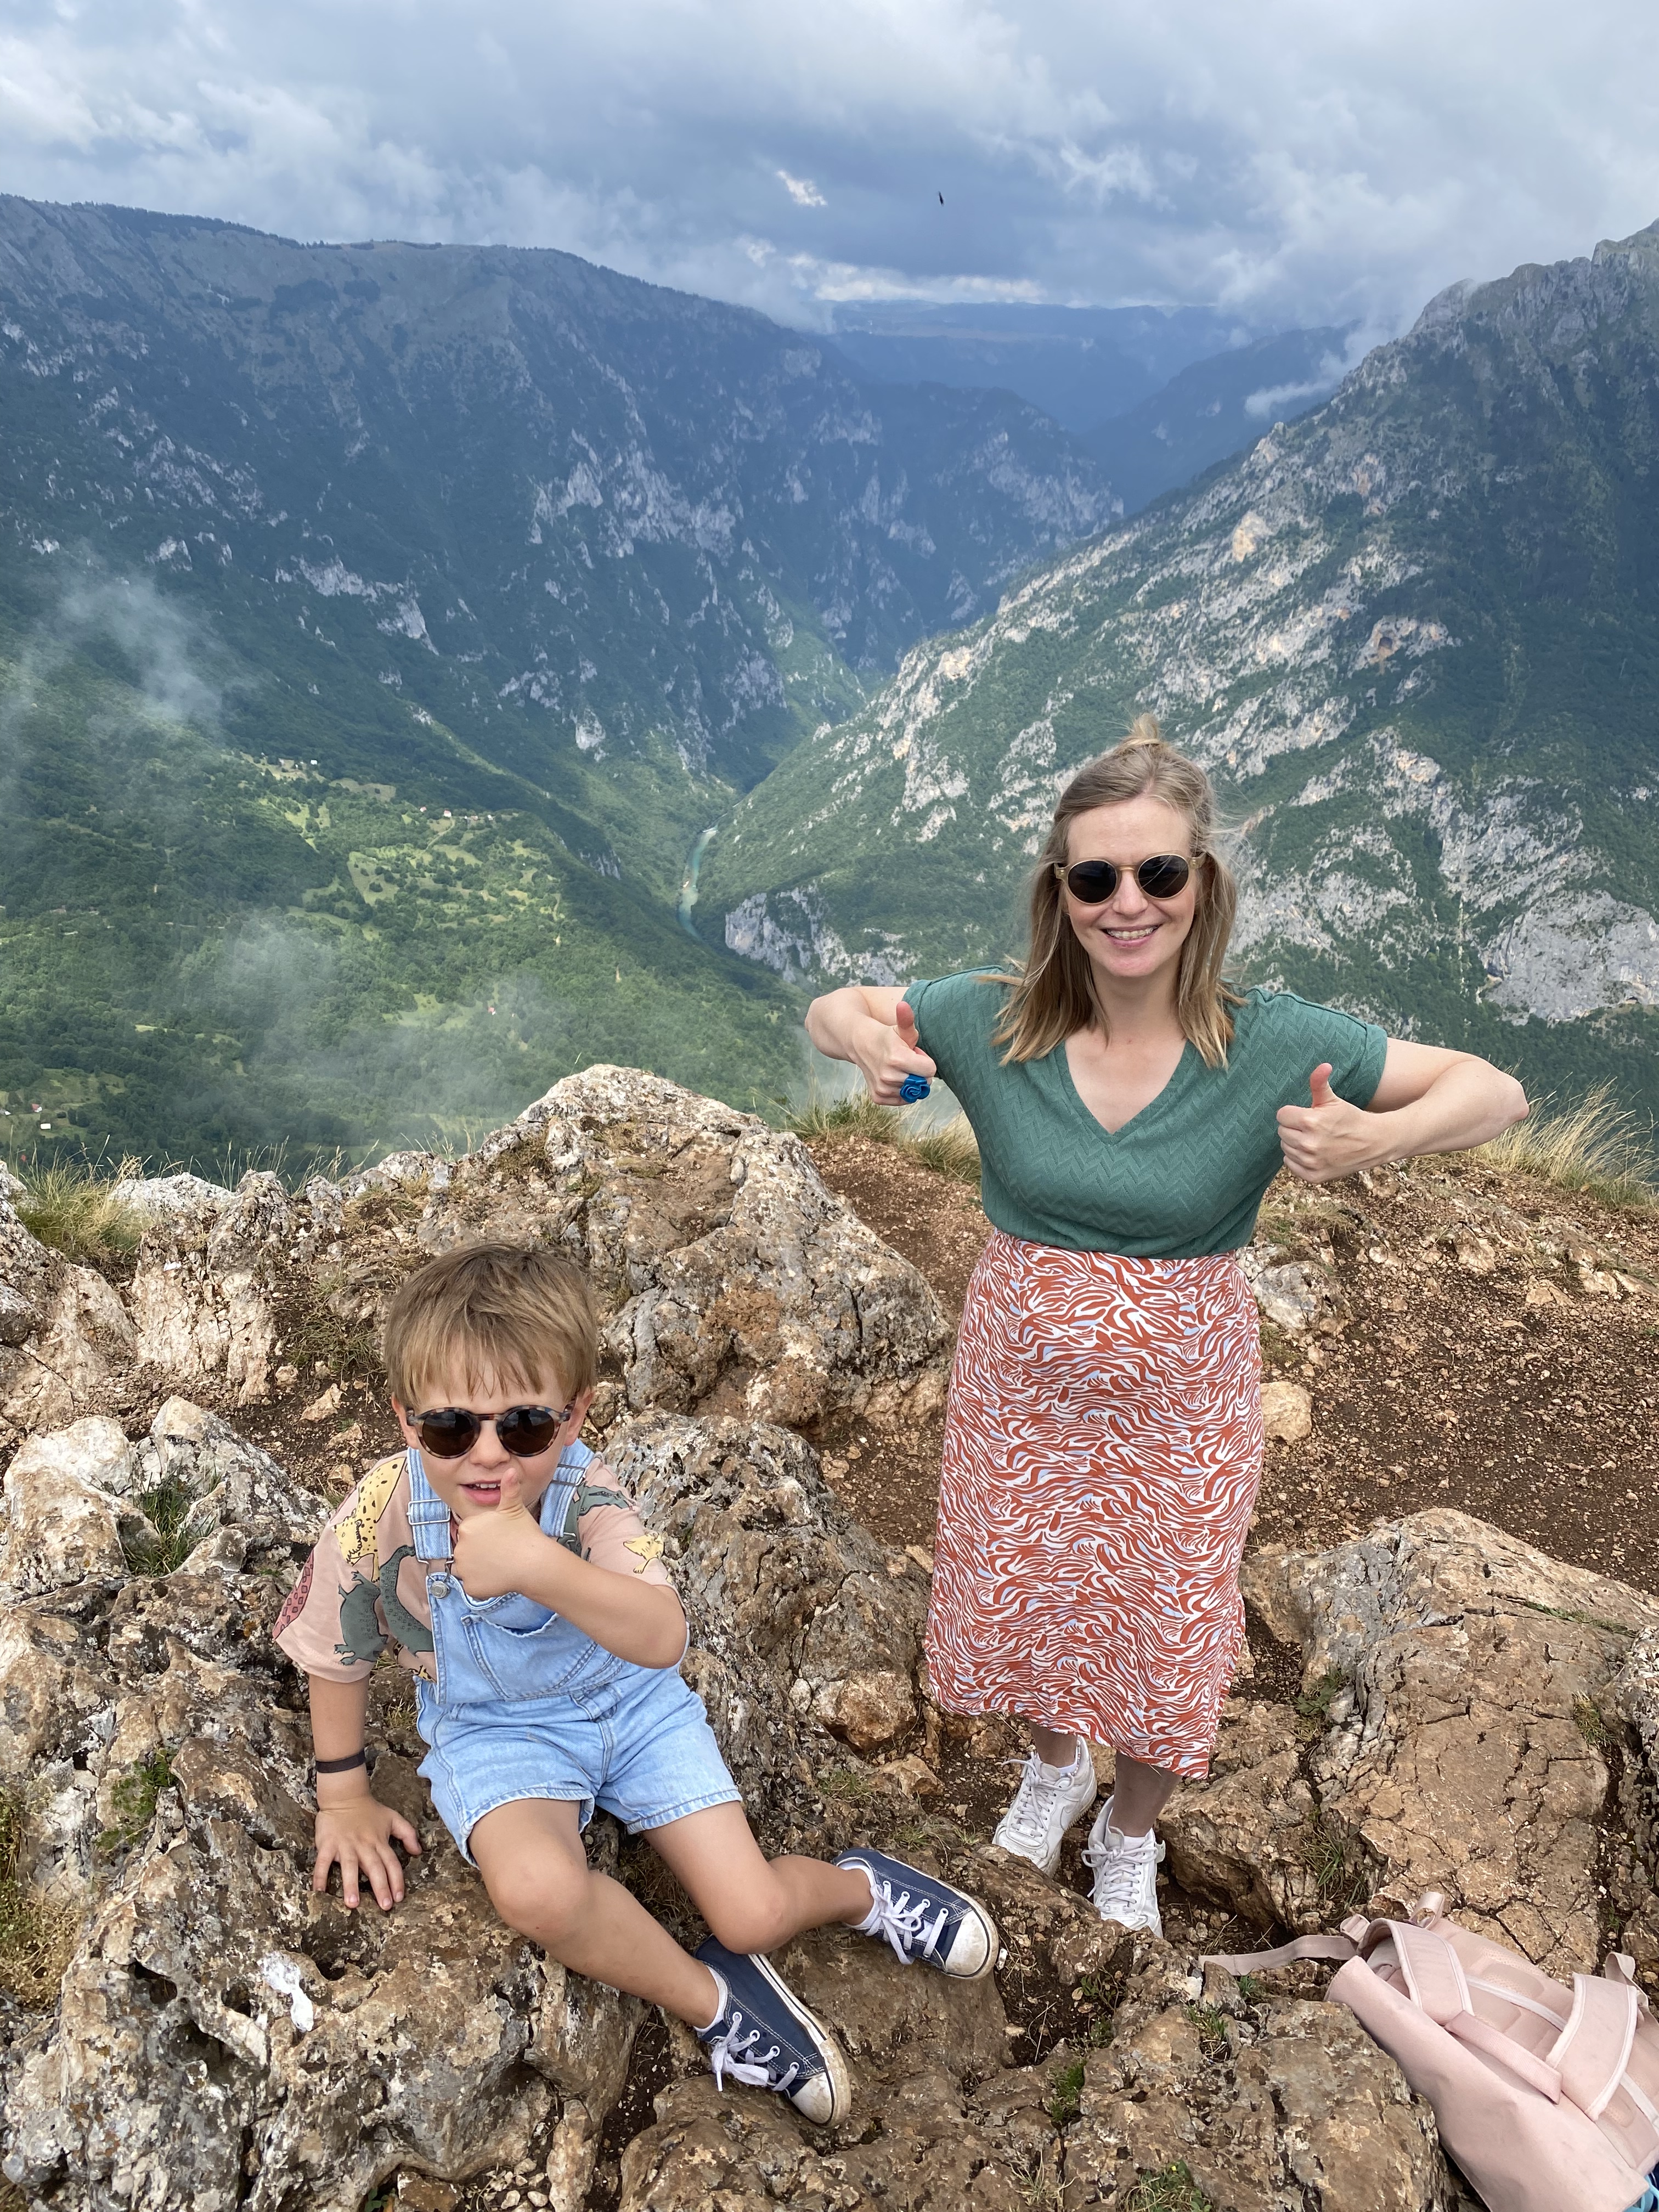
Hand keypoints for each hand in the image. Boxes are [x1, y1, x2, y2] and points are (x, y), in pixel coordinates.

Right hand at [314, 1792, 420, 1910]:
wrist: (345, 1795)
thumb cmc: (370, 1811)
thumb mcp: (393, 1818)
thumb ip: (408, 1834)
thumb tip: (418, 1852)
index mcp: (379, 1841)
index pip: (391, 1863)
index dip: (396, 1881)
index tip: (399, 1898)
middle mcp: (364, 1845)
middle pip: (374, 1868)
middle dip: (380, 1887)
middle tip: (384, 1907)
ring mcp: (345, 1845)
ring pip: (349, 1866)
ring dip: (351, 1885)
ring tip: (353, 1904)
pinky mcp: (327, 1844)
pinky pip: (323, 1862)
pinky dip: (320, 1877)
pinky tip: (319, 1892)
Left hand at [451, 1463, 552, 1601]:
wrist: (533, 1562)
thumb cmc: (524, 1533)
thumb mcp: (514, 1508)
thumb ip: (509, 1489)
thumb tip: (511, 1470)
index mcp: (467, 1527)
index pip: (469, 1533)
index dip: (484, 1536)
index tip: (498, 1539)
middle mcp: (459, 1547)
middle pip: (466, 1550)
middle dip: (479, 1552)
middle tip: (500, 1552)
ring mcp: (464, 1569)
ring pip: (467, 1569)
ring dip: (478, 1568)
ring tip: (499, 1565)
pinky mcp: (471, 1587)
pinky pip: (473, 1585)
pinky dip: (483, 1584)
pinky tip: (498, 1577)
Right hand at [856, 1000, 936, 1104]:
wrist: (860, 1044)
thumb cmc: (885, 1036)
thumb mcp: (899, 1028)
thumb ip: (906, 1019)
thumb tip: (903, 1004)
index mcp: (897, 1058)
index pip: (930, 1071)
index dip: (925, 1061)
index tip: (914, 1053)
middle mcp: (889, 1076)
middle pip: (922, 1082)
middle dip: (918, 1071)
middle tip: (906, 1060)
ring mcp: (882, 1088)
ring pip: (912, 1092)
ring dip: (909, 1081)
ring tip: (898, 1068)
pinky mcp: (878, 1097)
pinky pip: (901, 1100)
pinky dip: (901, 1091)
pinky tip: (893, 1077)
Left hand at [1276, 1063, 1383, 1183]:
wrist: (1373, 1143)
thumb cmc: (1350, 1118)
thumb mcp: (1333, 1100)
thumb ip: (1319, 1083)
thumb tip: (1323, 1065)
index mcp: (1311, 1122)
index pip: (1282, 1115)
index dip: (1293, 1113)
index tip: (1307, 1115)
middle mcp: (1309, 1144)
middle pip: (1282, 1131)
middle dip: (1294, 1127)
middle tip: (1312, 1127)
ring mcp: (1311, 1162)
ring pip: (1285, 1148)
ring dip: (1296, 1143)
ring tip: (1315, 1139)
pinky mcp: (1313, 1176)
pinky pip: (1290, 1164)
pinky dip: (1298, 1159)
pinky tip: (1314, 1153)